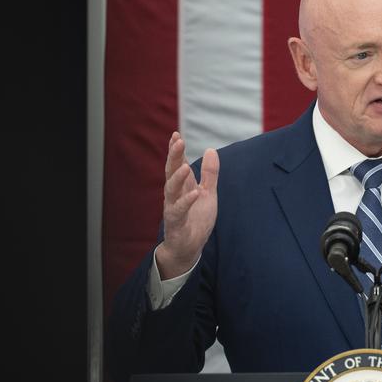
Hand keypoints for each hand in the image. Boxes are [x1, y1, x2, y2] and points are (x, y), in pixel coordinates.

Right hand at [156, 132, 219, 278]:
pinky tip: (194, 193)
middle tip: (177, 141)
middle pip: (171, 171)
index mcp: (181, 185)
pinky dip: (186, 201)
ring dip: (177, 177)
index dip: (176, 150)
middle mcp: (174, 194)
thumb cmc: (196, 219)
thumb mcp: (207, 193)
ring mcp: (173, 207)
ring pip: (171, 189)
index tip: (176, 135)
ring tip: (186, 166)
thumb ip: (209, 174)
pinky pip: (178, 210)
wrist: (189, 247)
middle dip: (174, 156)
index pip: (176, 164)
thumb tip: (211, 150)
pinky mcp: (175, 222)